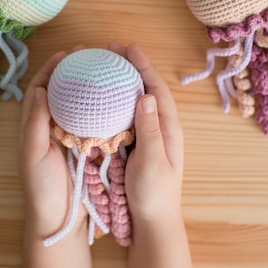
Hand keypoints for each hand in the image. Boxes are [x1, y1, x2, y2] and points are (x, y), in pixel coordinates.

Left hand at [18, 49, 91, 267]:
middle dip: (72, 72)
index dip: (49, 70)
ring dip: (87, 88)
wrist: (60, 218)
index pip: (39, 90)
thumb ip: (35, 123)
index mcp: (35, 127)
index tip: (65, 55)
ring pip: (78, 105)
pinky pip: (94, 122)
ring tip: (102, 71)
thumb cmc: (41, 188)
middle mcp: (52, 128)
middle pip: (61, 92)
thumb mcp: (33, 154)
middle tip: (87, 56)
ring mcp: (70, 137)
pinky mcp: (87, 148)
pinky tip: (114, 100)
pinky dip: (101, 109)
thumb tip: (39, 90)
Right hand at [107, 41, 184, 222]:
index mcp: (167, 127)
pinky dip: (114, 99)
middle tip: (112, 48)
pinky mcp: (137, 143)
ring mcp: (148, 134)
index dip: (143, 66)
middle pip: (146, 87)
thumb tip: (144, 95)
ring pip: (135, 98)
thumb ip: (150, 129)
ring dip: (122, 80)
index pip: (156, 88)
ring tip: (105, 64)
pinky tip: (100, 97)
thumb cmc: (155, 193)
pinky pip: (125, 114)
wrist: (153, 220)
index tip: (128, 47)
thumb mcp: (153, 161)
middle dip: (131, 66)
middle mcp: (159, 126)